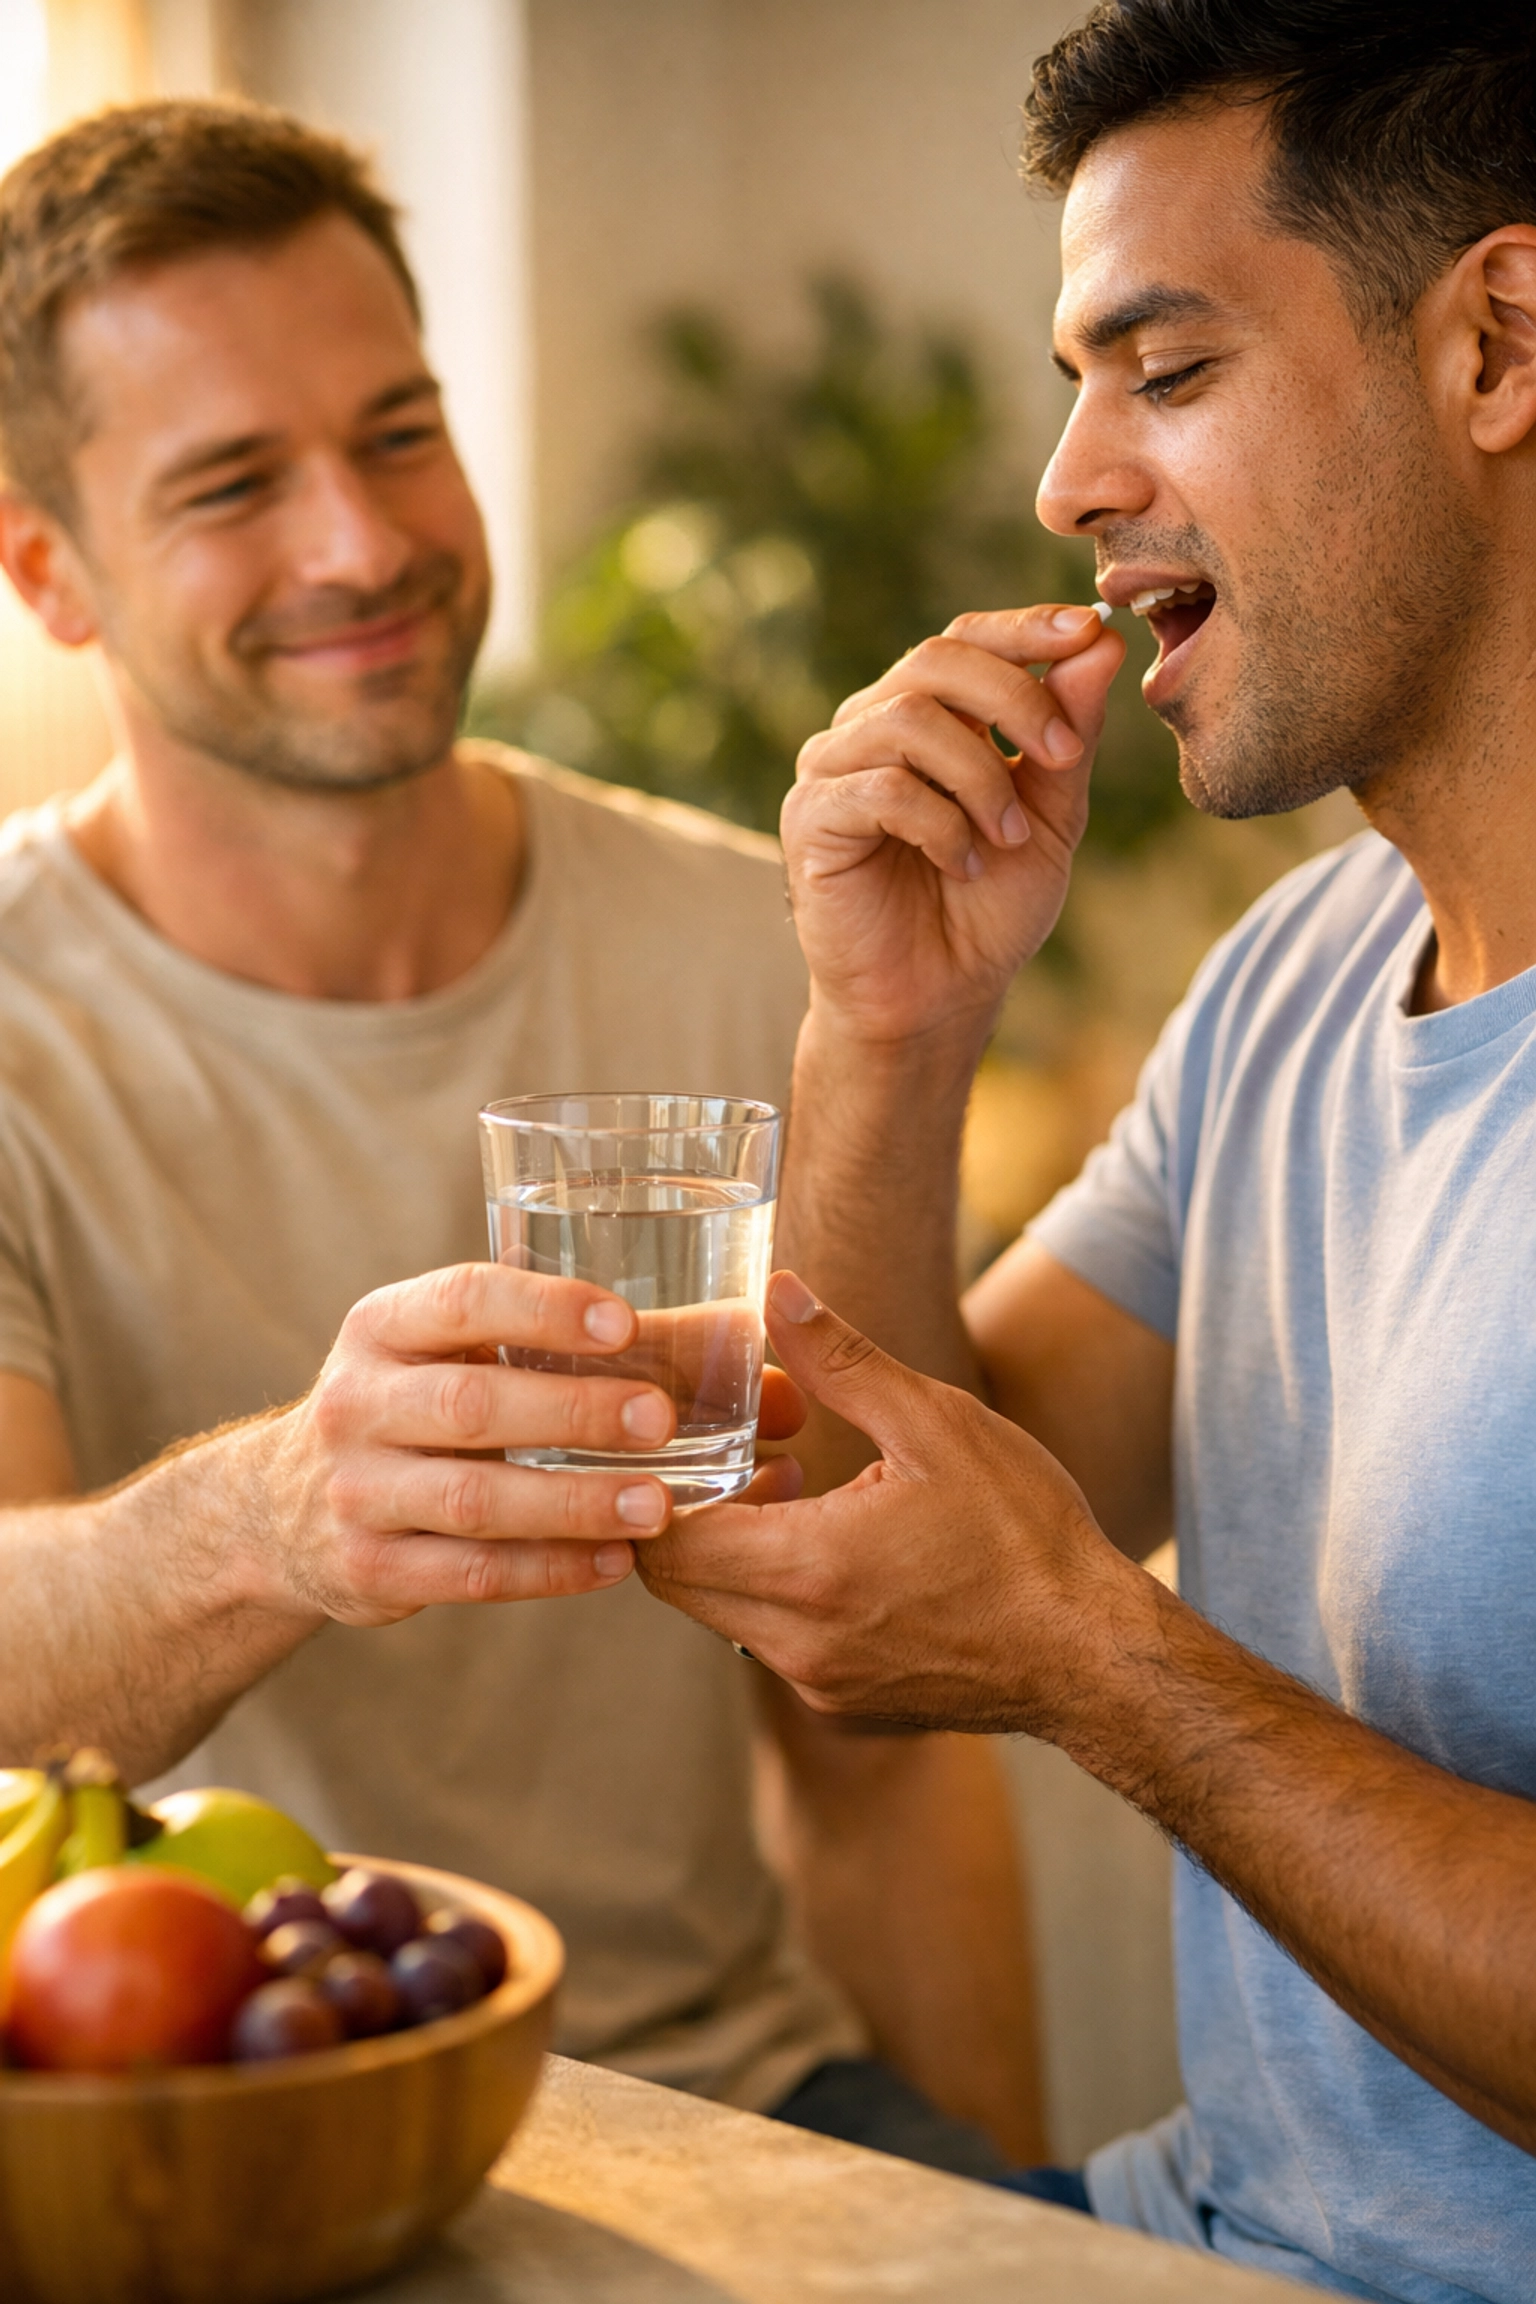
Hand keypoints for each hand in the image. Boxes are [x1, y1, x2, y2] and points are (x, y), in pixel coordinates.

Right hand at [257, 1263, 799, 1627]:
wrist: (282, 1508)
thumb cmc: (421, 1408)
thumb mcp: (466, 1358)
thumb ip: (601, 1357)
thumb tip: (772, 1381)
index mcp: (387, 1326)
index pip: (464, 1298)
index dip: (545, 1307)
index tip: (626, 1323)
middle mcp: (360, 1401)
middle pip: (471, 1404)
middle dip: (573, 1411)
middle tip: (662, 1420)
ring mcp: (358, 1491)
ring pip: (474, 1499)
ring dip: (573, 1503)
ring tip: (657, 1507)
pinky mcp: (369, 1569)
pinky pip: (470, 1575)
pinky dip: (547, 1570)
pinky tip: (614, 1563)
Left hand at [640, 1272, 1126, 1730]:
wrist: (1093, 1654)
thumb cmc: (1026, 1535)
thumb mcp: (938, 1423)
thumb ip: (842, 1360)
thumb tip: (778, 1291)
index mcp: (807, 1570)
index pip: (662, 1541)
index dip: (649, 1486)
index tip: (677, 1438)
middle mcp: (795, 1642)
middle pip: (675, 1583)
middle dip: (681, 1513)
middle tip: (733, 1453)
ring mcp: (817, 1683)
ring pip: (720, 1612)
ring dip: (732, 1549)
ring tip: (792, 1483)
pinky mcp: (842, 1702)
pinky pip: (768, 1639)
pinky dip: (772, 1588)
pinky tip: (833, 1539)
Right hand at [782, 604, 1123, 1044]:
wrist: (939, 999)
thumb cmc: (987, 909)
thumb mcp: (1050, 814)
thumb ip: (1069, 732)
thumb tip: (1100, 643)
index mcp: (927, 717)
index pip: (966, 641)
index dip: (1025, 627)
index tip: (1089, 630)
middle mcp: (870, 729)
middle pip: (935, 660)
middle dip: (1015, 698)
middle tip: (1063, 755)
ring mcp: (832, 770)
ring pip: (908, 719)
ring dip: (979, 776)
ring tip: (1007, 838)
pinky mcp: (810, 819)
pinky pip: (881, 787)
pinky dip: (940, 824)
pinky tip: (962, 864)